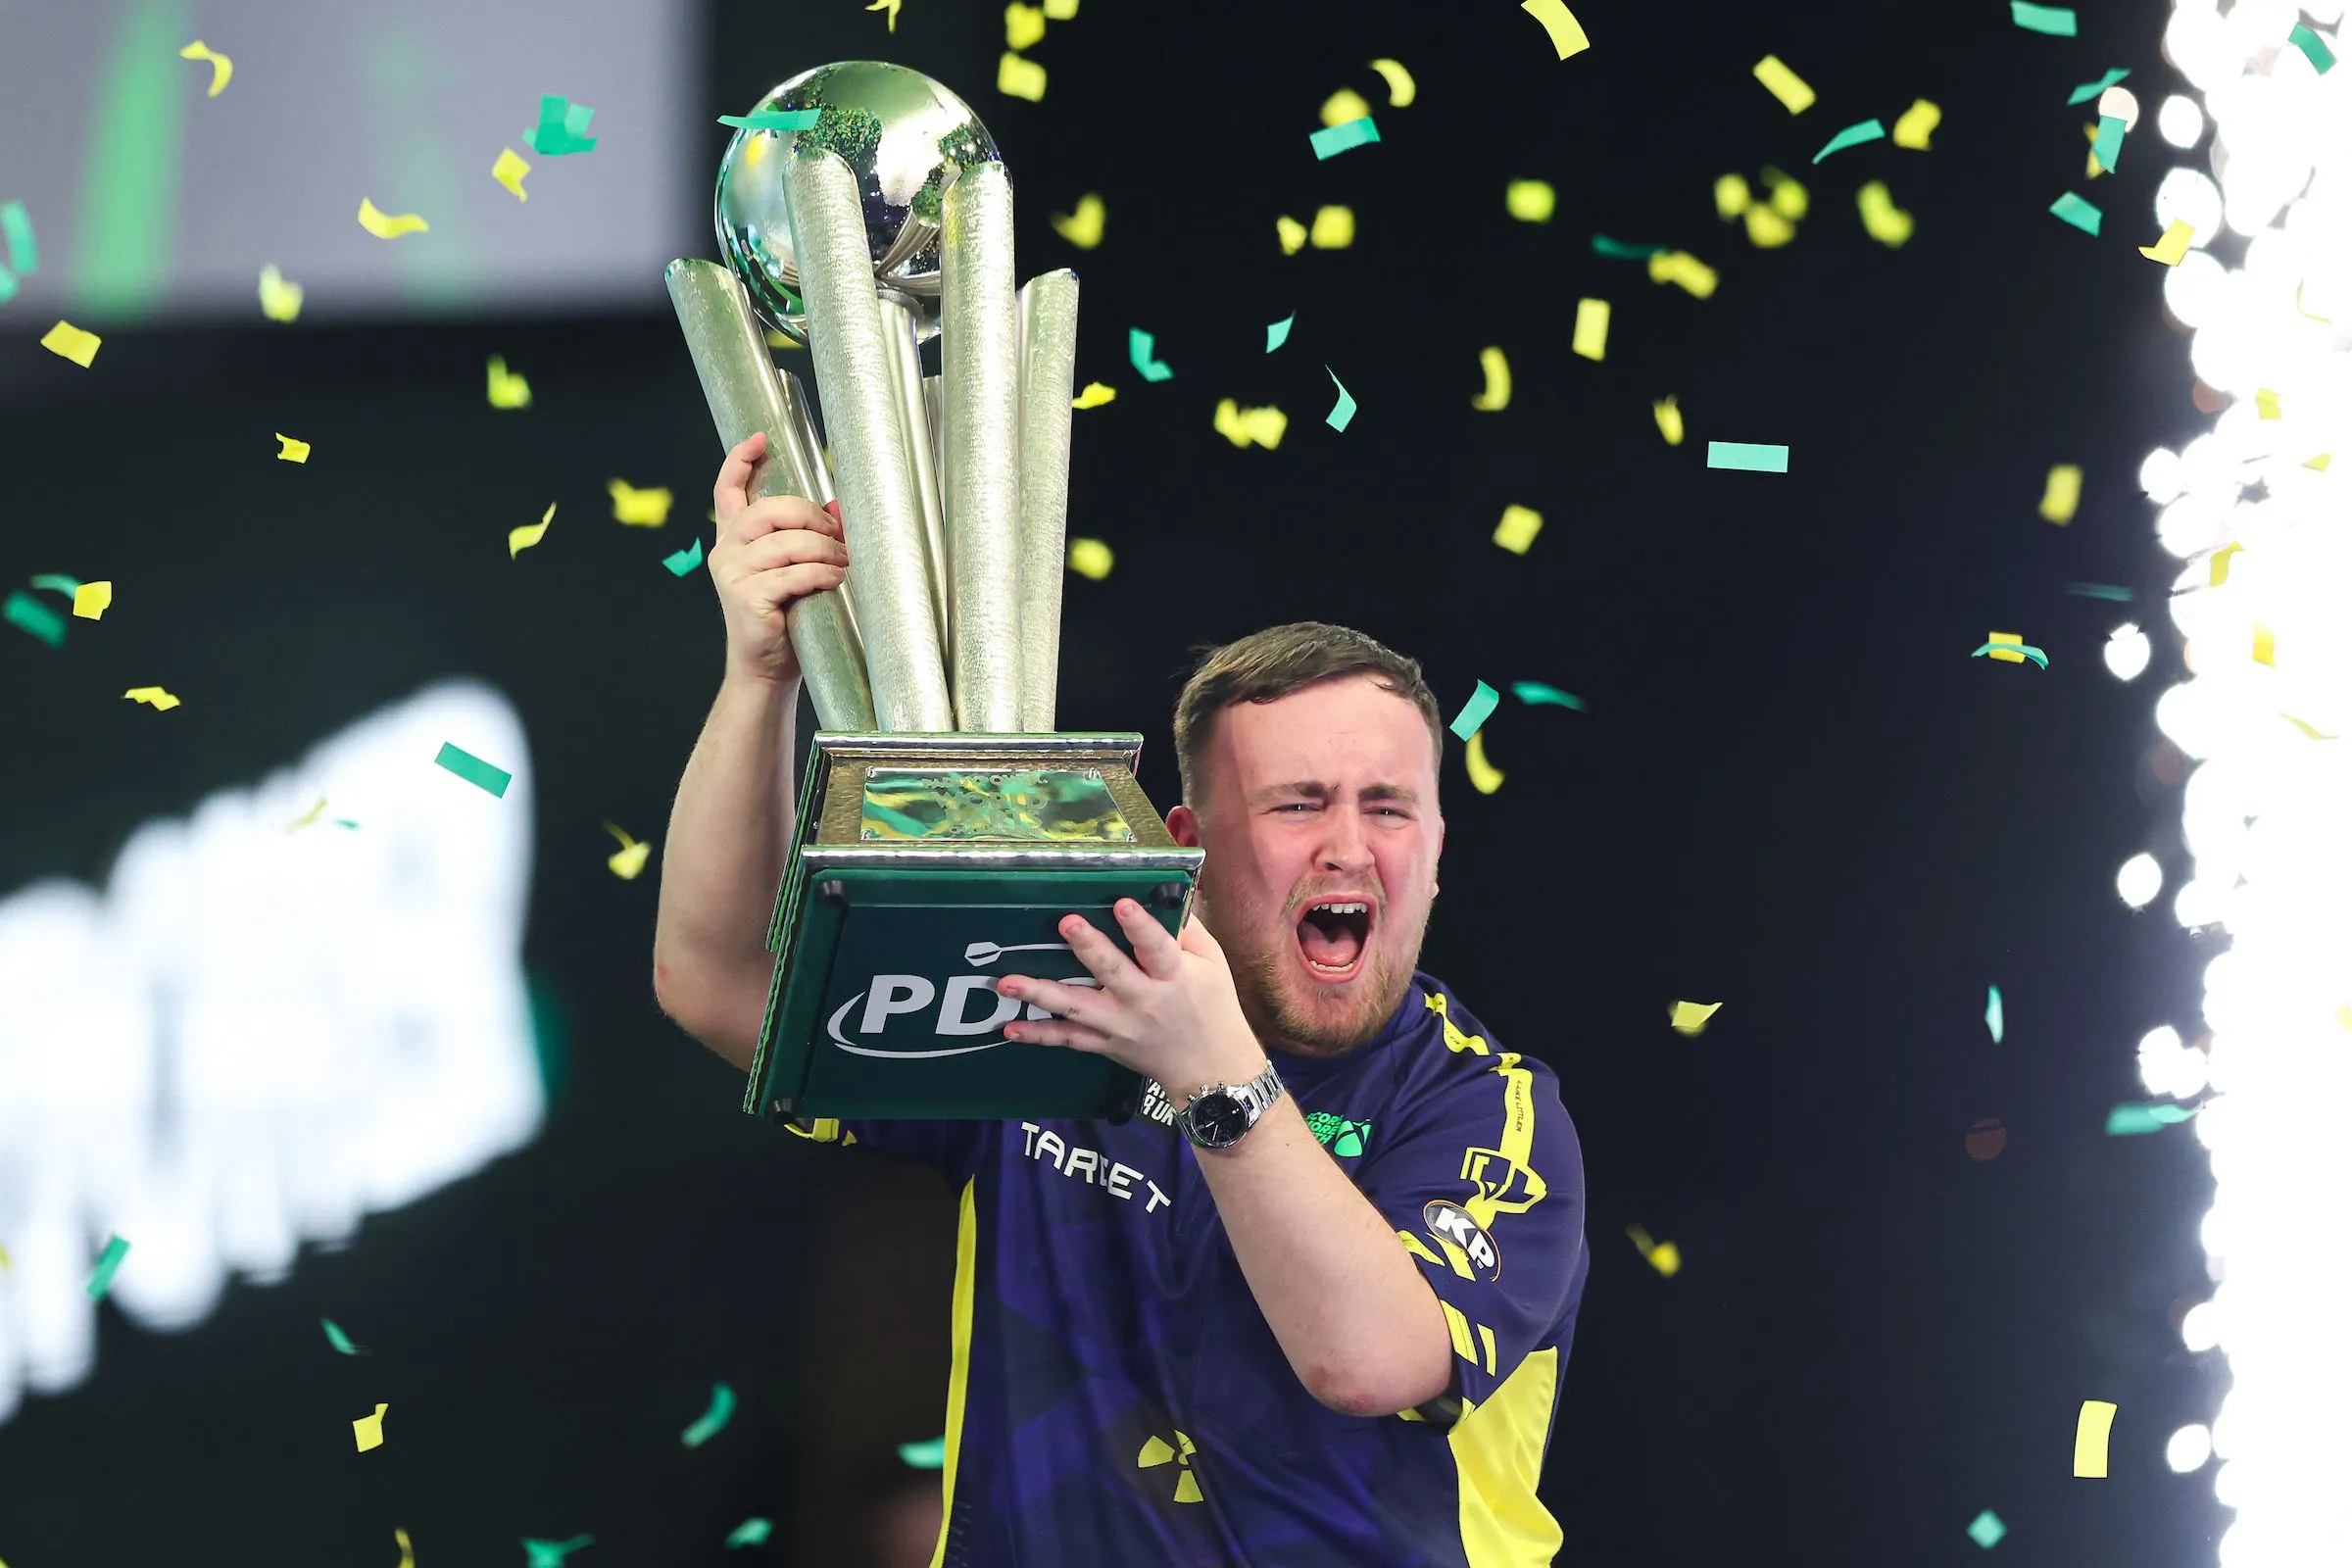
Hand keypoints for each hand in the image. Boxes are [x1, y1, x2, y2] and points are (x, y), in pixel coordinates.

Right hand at [709, 430, 848, 688]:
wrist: (767, 668)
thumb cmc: (785, 617)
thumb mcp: (796, 570)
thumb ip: (809, 538)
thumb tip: (840, 507)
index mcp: (733, 539)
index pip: (727, 490)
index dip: (740, 460)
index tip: (761, 439)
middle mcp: (726, 551)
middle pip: (769, 510)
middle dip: (810, 516)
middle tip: (837, 533)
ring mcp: (731, 574)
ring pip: (786, 543)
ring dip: (824, 550)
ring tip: (844, 563)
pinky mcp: (744, 597)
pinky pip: (791, 574)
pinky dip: (819, 575)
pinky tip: (834, 580)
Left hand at [998, 900, 1265, 1095]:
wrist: (1212, 1070)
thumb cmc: (1214, 1007)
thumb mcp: (1213, 964)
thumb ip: (1187, 930)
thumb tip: (1164, 894)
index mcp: (1174, 977)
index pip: (1157, 948)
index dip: (1140, 926)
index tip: (1122, 903)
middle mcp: (1143, 1001)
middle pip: (1111, 972)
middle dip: (1088, 947)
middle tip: (1064, 924)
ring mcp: (1120, 1026)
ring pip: (1077, 1008)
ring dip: (1040, 993)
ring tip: (1006, 981)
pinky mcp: (1105, 1045)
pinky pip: (1069, 1040)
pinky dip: (1039, 1035)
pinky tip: (1010, 1028)